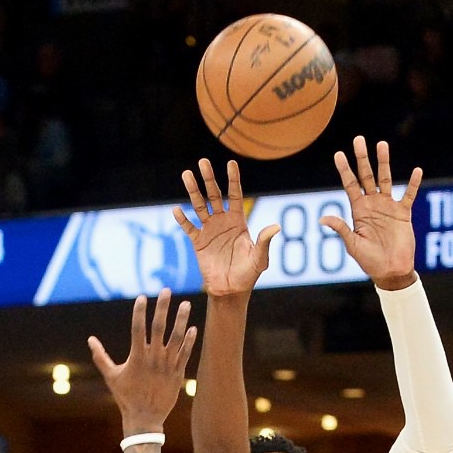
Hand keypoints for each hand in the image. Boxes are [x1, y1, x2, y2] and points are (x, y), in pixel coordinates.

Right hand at [89, 290, 195, 435]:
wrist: (144, 419)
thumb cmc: (126, 398)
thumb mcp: (111, 377)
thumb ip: (101, 357)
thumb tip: (90, 340)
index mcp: (137, 357)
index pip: (138, 328)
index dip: (140, 312)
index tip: (142, 297)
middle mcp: (153, 359)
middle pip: (159, 328)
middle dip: (162, 308)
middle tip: (166, 290)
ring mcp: (167, 366)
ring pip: (176, 338)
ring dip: (181, 320)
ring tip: (185, 304)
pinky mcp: (177, 374)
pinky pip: (185, 354)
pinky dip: (189, 341)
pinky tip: (192, 327)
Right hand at [174, 159, 277, 296]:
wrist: (231, 290)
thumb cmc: (248, 274)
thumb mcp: (259, 258)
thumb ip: (264, 241)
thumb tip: (276, 226)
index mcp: (238, 221)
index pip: (234, 195)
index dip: (233, 179)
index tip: (230, 163)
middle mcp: (222, 221)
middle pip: (214, 195)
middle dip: (209, 178)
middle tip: (203, 162)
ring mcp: (209, 230)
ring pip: (199, 206)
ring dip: (192, 191)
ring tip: (186, 175)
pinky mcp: (197, 242)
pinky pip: (189, 227)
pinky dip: (183, 219)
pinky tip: (176, 210)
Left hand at [320, 137, 420, 289]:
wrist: (390, 271)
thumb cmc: (369, 261)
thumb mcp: (353, 245)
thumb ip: (340, 228)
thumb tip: (322, 218)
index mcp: (359, 210)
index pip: (350, 185)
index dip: (345, 170)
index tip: (338, 154)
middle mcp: (373, 204)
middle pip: (366, 176)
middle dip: (362, 158)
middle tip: (359, 139)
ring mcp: (388, 207)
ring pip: (386, 179)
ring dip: (384, 162)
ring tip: (382, 144)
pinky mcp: (403, 213)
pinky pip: (409, 195)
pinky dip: (413, 184)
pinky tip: (417, 171)